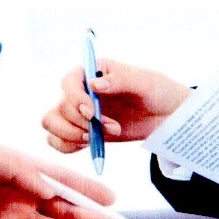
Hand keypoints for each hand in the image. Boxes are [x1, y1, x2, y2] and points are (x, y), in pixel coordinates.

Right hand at [41, 58, 191, 151]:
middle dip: (81, 123)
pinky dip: (67, 146)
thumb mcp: (143, 82)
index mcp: (91, 72)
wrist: (167, 115)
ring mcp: (79, 113)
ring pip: (52, 124)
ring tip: (97, 138)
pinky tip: (90, 145)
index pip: (68, 83)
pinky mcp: (82, 132)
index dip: (75, 99)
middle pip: (59, 108)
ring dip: (72, 135)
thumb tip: (94, 83)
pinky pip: (59, 141)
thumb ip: (120, 80)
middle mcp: (80, 92)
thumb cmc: (157, 91)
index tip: (92, 113)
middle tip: (112, 128)